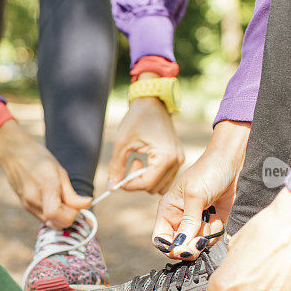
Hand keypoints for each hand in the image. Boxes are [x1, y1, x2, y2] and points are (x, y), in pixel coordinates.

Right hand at [0, 120, 90, 227]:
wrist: (14, 154)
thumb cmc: (39, 159)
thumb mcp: (60, 172)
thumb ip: (72, 194)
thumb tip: (88, 204)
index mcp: (45, 187)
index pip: (57, 215)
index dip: (72, 215)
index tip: (77, 205)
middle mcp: (33, 200)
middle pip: (56, 223)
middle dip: (68, 217)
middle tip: (71, 203)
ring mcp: (27, 205)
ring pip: (50, 223)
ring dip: (60, 216)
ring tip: (60, 198)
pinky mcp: (25, 207)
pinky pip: (43, 217)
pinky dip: (52, 213)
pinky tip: (52, 199)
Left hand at [107, 72, 183, 193]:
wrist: (152, 101)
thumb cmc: (136, 119)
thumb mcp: (122, 143)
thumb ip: (116, 167)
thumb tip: (111, 187)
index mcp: (165, 157)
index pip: (146, 184)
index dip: (129, 185)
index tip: (119, 177)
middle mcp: (176, 160)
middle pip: (154, 188)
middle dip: (138, 181)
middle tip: (130, 163)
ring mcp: (179, 160)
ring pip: (161, 186)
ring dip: (146, 180)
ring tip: (138, 161)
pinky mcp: (178, 158)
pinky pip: (165, 178)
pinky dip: (153, 175)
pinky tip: (145, 160)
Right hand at [152, 120, 249, 258]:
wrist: (230, 161)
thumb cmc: (208, 171)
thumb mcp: (195, 195)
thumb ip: (188, 222)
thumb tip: (180, 245)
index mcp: (168, 210)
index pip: (161, 239)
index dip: (170, 248)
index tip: (183, 249)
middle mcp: (180, 218)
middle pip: (179, 245)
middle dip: (190, 246)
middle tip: (200, 241)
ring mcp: (197, 221)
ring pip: (196, 244)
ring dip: (205, 237)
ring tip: (211, 219)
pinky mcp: (212, 221)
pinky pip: (211, 238)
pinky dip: (216, 232)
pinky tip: (218, 217)